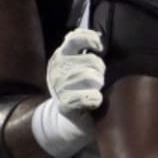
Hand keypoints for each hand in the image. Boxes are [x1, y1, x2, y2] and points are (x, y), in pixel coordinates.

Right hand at [32, 28, 104, 157]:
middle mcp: (57, 69)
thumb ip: (84, 51)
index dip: (90, 40)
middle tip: (97, 81)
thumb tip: (99, 37)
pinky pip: (90, 97)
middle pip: (92, 61)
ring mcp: (59, 87)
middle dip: (101, 71)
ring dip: (99, 86)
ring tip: (94, 91)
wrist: (69, 120)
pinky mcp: (65, 104)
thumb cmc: (79, 89)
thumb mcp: (77, 66)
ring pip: (92, 78)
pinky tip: (94, 101)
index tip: (99, 48)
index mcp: (60, 56)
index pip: (74, 39)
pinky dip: (96, 99)